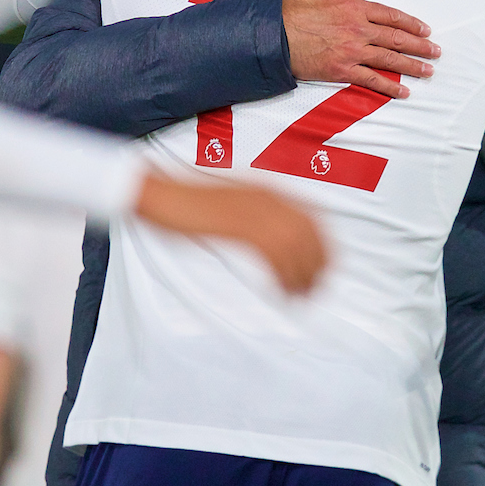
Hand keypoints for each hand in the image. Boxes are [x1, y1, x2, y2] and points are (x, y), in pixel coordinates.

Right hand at [135, 171, 327, 293]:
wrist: (159, 193)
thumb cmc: (187, 201)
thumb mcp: (231, 205)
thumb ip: (255, 216)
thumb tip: (273, 241)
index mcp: (267, 188)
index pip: (312, 217)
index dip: (324, 246)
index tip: (326, 268)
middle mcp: (266, 195)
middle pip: (309, 233)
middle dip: (317, 265)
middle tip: (315, 290)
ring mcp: (253, 208)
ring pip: (294, 247)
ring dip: (301, 276)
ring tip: (299, 298)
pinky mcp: (238, 225)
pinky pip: (273, 255)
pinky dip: (282, 277)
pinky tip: (281, 293)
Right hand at [280, 0, 439, 98]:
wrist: (272, 33)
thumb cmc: (290, 6)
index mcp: (354, 7)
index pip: (391, 15)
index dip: (411, 23)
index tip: (425, 29)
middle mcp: (359, 29)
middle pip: (396, 38)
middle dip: (420, 46)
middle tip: (436, 51)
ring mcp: (352, 51)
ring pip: (389, 59)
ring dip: (412, 66)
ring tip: (428, 71)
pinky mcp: (342, 70)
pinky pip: (371, 80)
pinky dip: (389, 87)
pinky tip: (404, 92)